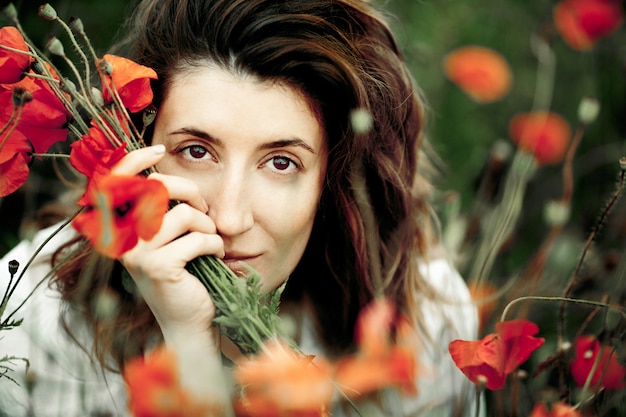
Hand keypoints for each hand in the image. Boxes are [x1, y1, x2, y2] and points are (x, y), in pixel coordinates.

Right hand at [112, 145, 222, 350]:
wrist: (188, 319)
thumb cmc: (182, 272)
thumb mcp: (167, 235)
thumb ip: (160, 207)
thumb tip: (166, 172)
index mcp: (119, 226)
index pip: (116, 182)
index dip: (135, 159)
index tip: (161, 148)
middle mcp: (120, 238)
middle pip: (157, 188)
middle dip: (191, 192)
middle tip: (204, 210)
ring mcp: (136, 253)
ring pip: (184, 215)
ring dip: (207, 226)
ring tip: (210, 241)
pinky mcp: (157, 267)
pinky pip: (199, 238)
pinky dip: (214, 245)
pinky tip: (213, 257)